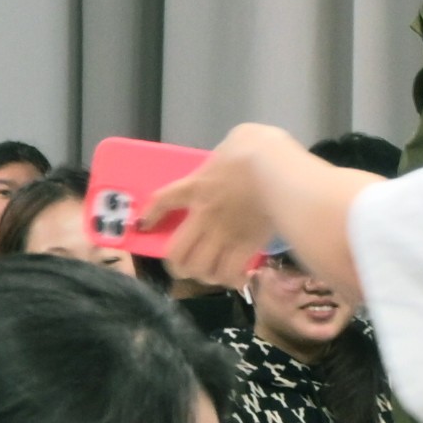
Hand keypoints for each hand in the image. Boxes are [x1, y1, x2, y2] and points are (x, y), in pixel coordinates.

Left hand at [148, 123, 298, 285]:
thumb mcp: (234, 142)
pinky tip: (237, 279)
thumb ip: (227, 156)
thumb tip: (233, 156)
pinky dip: (232, 279)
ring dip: (204, 275)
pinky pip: (231, 273)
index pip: (162, 201)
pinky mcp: (247, 246)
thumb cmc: (256, 148)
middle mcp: (203, 216)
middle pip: (177, 253)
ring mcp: (224, 234)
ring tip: (211, 273)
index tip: (144, 225)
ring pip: (201, 269)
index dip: (150, 216)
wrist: (277, 170)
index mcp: (196, 186)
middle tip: (185, 265)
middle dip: (177, 265)